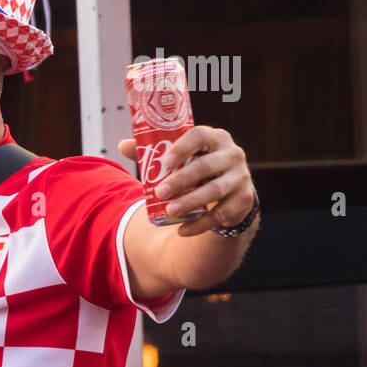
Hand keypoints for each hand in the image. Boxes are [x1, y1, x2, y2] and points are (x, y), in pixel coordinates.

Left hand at [118, 125, 254, 236]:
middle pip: (206, 166)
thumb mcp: (180, 158)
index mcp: (214, 138)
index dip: (183, 147)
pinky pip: (221, 214)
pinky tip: (182, 230)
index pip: (200, 136)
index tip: (166, 162)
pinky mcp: (243, 200)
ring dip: (190, 202)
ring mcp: (241, 178)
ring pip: (215, 191)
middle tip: (160, 192)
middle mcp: (232, 155)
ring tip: (170, 211)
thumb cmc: (196, 168)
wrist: (227, 191)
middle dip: (181, 180)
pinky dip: (200, 224)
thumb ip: (153, 152)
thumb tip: (123, 145)